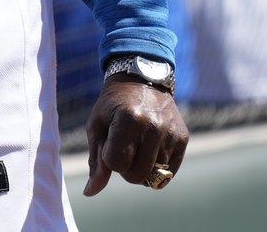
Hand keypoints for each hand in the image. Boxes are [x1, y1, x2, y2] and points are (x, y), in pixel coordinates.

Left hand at [83, 77, 188, 195]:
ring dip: (141, 169)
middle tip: (122, 150)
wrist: (141, 81)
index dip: (108, 159)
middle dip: (124, 169)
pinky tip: (149, 152)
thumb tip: (90, 192)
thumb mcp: (97, 126)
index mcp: (129, 120)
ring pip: (154, 176)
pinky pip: (169, 172)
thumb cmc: (112, 106)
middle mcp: (154, 128)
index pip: (116, 163)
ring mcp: (171, 134)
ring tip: (136, 148)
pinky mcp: (183, 139)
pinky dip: (156, 169)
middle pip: (136, 175)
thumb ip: (96, 160)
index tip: (109, 144)